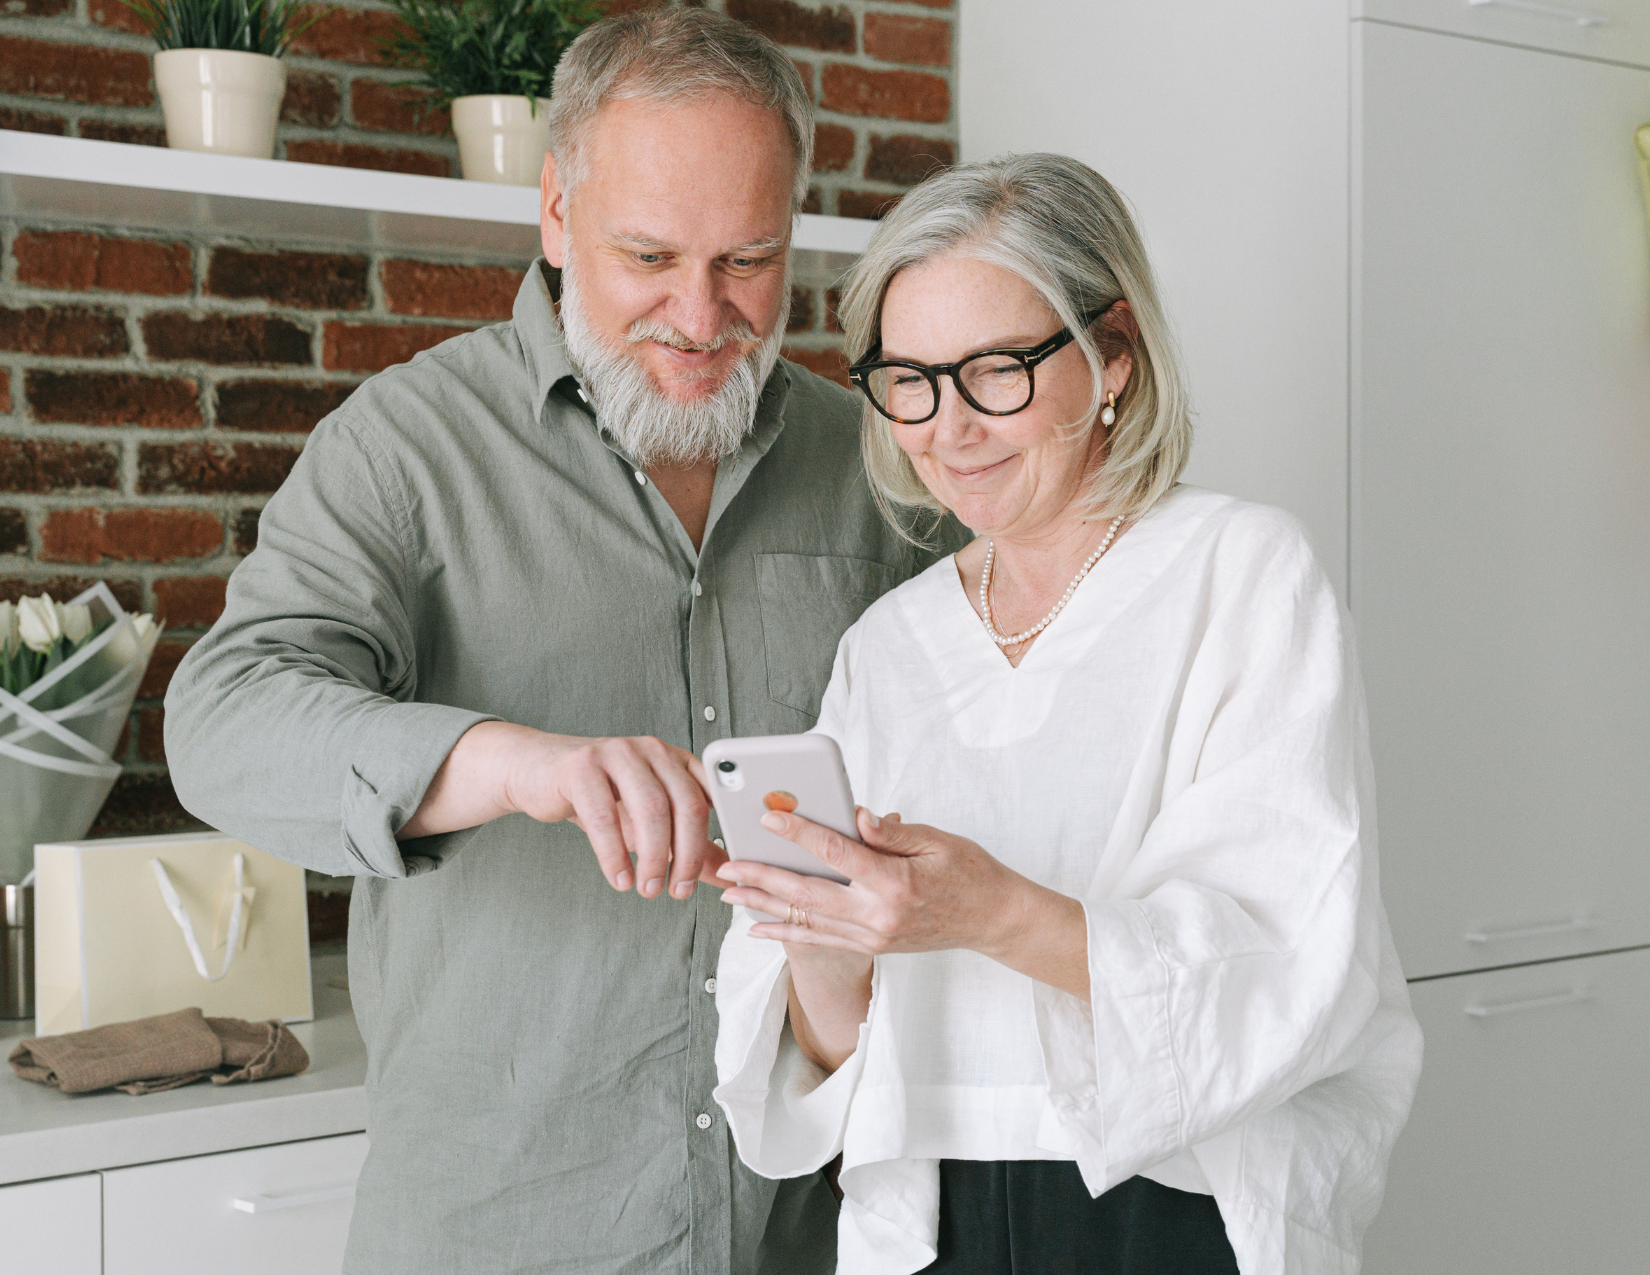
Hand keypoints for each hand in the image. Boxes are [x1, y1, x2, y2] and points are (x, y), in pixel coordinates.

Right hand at [505, 731, 721, 898]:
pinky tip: (619, 878)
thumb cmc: (597, 796)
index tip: (715, 875)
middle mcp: (650, 750)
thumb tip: (723, 875)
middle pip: (685, 804)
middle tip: (678, 890)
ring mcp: (616, 753)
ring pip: (650, 810)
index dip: (716, 837)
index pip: (710, 796)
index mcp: (674, 759)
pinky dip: (614, 855)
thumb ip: (686, 843)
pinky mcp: (581, 767)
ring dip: (653, 857)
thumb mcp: (646, 821)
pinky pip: (604, 817)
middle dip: (687, 855)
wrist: (536, 772)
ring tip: (648, 888)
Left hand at [716, 807, 1089, 996]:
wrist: (993, 920)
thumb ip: (891, 831)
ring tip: (730, 892)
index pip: (835, 853)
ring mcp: (871, 937)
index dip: (799, 833)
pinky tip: (758, 926)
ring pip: (805, 920)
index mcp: (894, 884)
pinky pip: (818, 940)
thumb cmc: (970, 873)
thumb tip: (855, 815)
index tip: (769, 817)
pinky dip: (786, 932)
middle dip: (762, 877)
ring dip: (764, 905)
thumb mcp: (936, 840)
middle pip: (807, 894)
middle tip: (729, 863)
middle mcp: (877, 917)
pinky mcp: (870, 947)